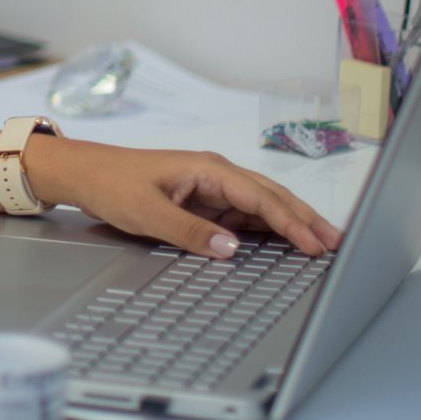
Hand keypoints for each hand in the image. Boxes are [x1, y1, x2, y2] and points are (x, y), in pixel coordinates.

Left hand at [30, 136, 344, 258]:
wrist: (83, 173)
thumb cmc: (111, 184)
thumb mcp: (147, 213)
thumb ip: (190, 233)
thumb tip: (233, 250)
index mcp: (208, 169)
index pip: (261, 197)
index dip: (291, 222)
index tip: (316, 244)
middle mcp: (215, 175)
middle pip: (271, 197)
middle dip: (305, 219)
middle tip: (338, 244)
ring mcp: (211, 188)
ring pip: (261, 207)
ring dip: (291, 225)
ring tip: (323, 245)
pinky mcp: (203, 202)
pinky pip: (243, 216)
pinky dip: (267, 229)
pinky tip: (284, 244)